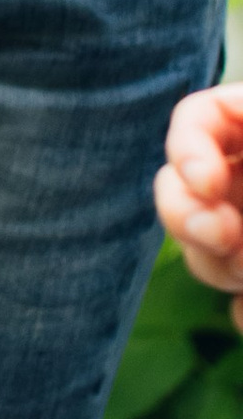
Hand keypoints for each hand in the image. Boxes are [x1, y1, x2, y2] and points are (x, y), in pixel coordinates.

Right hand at [159, 85, 242, 300]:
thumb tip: (226, 108)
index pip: (199, 119)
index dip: (187, 147)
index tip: (206, 182)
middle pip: (182, 188)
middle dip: (187, 216)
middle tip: (222, 237)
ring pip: (202, 249)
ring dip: (218, 265)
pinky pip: (235, 302)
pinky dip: (242, 310)